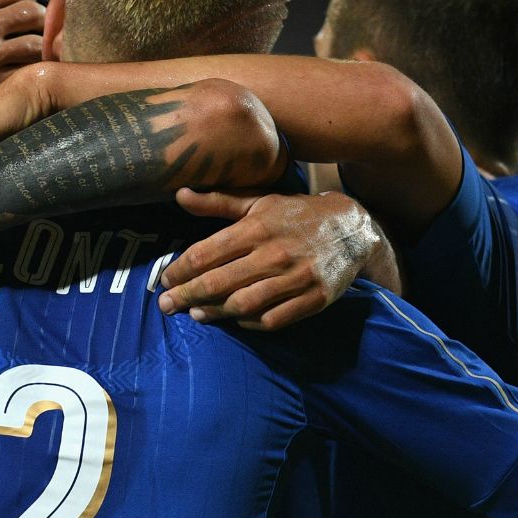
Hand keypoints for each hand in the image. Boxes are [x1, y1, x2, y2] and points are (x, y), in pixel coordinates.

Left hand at [158, 189, 384, 330]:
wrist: (353, 227)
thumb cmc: (295, 214)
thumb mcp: (258, 201)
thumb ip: (218, 202)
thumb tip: (179, 195)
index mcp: (257, 227)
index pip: (206, 253)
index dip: (180, 270)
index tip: (164, 280)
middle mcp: (275, 253)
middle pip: (219, 281)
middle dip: (187, 295)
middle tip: (166, 305)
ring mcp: (297, 277)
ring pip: (244, 303)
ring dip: (215, 312)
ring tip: (196, 314)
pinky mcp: (315, 298)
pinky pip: (274, 319)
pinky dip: (250, 322)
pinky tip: (235, 319)